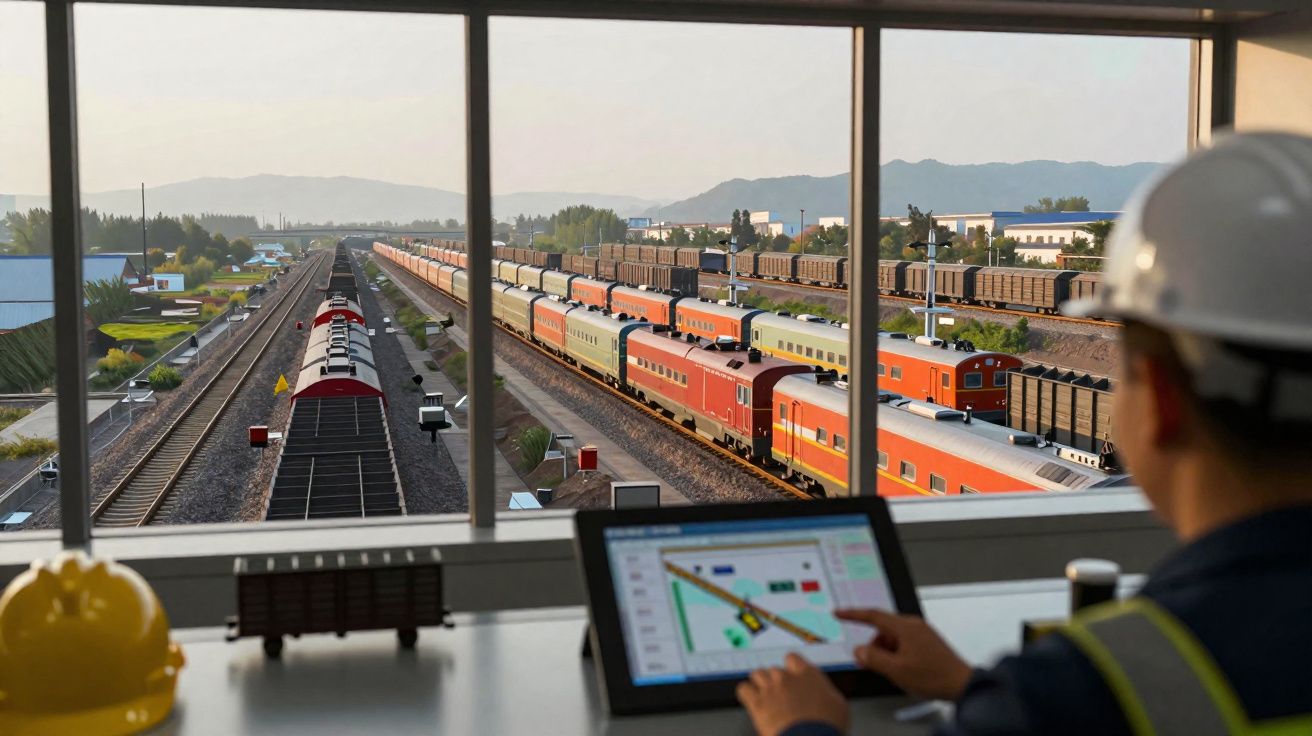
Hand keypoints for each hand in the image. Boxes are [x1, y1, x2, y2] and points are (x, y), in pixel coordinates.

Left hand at [736, 653, 849, 735]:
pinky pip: (744, 689)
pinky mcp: (757, 703)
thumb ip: (825, 692)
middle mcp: (787, 677)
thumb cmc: (826, 726)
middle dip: (776, 681)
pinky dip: (746, 693)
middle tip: (781, 695)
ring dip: (760, 684)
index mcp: (807, 674)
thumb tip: (823, 694)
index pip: (792, 658)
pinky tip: (751, 700)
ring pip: (757, 674)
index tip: (792, 676)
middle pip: (774, 669)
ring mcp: (770, 689)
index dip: (791, 668)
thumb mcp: (838, 705)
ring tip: (765, 696)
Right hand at [836, 608, 971, 701]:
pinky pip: (903, 642)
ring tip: (891, 670)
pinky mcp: (927, 641)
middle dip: (873, 645)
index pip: (873, 615)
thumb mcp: (896, 670)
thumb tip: (859, 650)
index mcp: (905, 627)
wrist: (961, 684)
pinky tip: (902, 668)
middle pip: (882, 629)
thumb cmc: (934, 676)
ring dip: (885, 651)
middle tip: (869, 662)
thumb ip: (874, 658)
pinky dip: (896, 653)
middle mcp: (914, 625)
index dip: (853, 614)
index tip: (839, 613)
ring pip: (893, 637)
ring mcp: (922, 632)